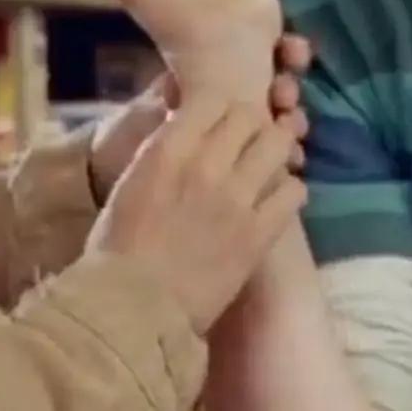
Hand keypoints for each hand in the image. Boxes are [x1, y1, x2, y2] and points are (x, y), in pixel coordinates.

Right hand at [86, 97, 305, 332]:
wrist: (134, 312)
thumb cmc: (117, 251)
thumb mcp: (128, 184)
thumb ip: (160, 151)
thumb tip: (183, 125)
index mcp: (166, 151)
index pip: (212, 98)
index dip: (218, 107)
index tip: (217, 122)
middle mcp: (205, 165)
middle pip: (250, 115)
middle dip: (250, 125)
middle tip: (246, 143)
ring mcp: (236, 199)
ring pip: (278, 145)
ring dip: (275, 151)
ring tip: (267, 166)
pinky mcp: (259, 234)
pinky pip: (294, 192)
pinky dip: (288, 191)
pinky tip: (276, 202)